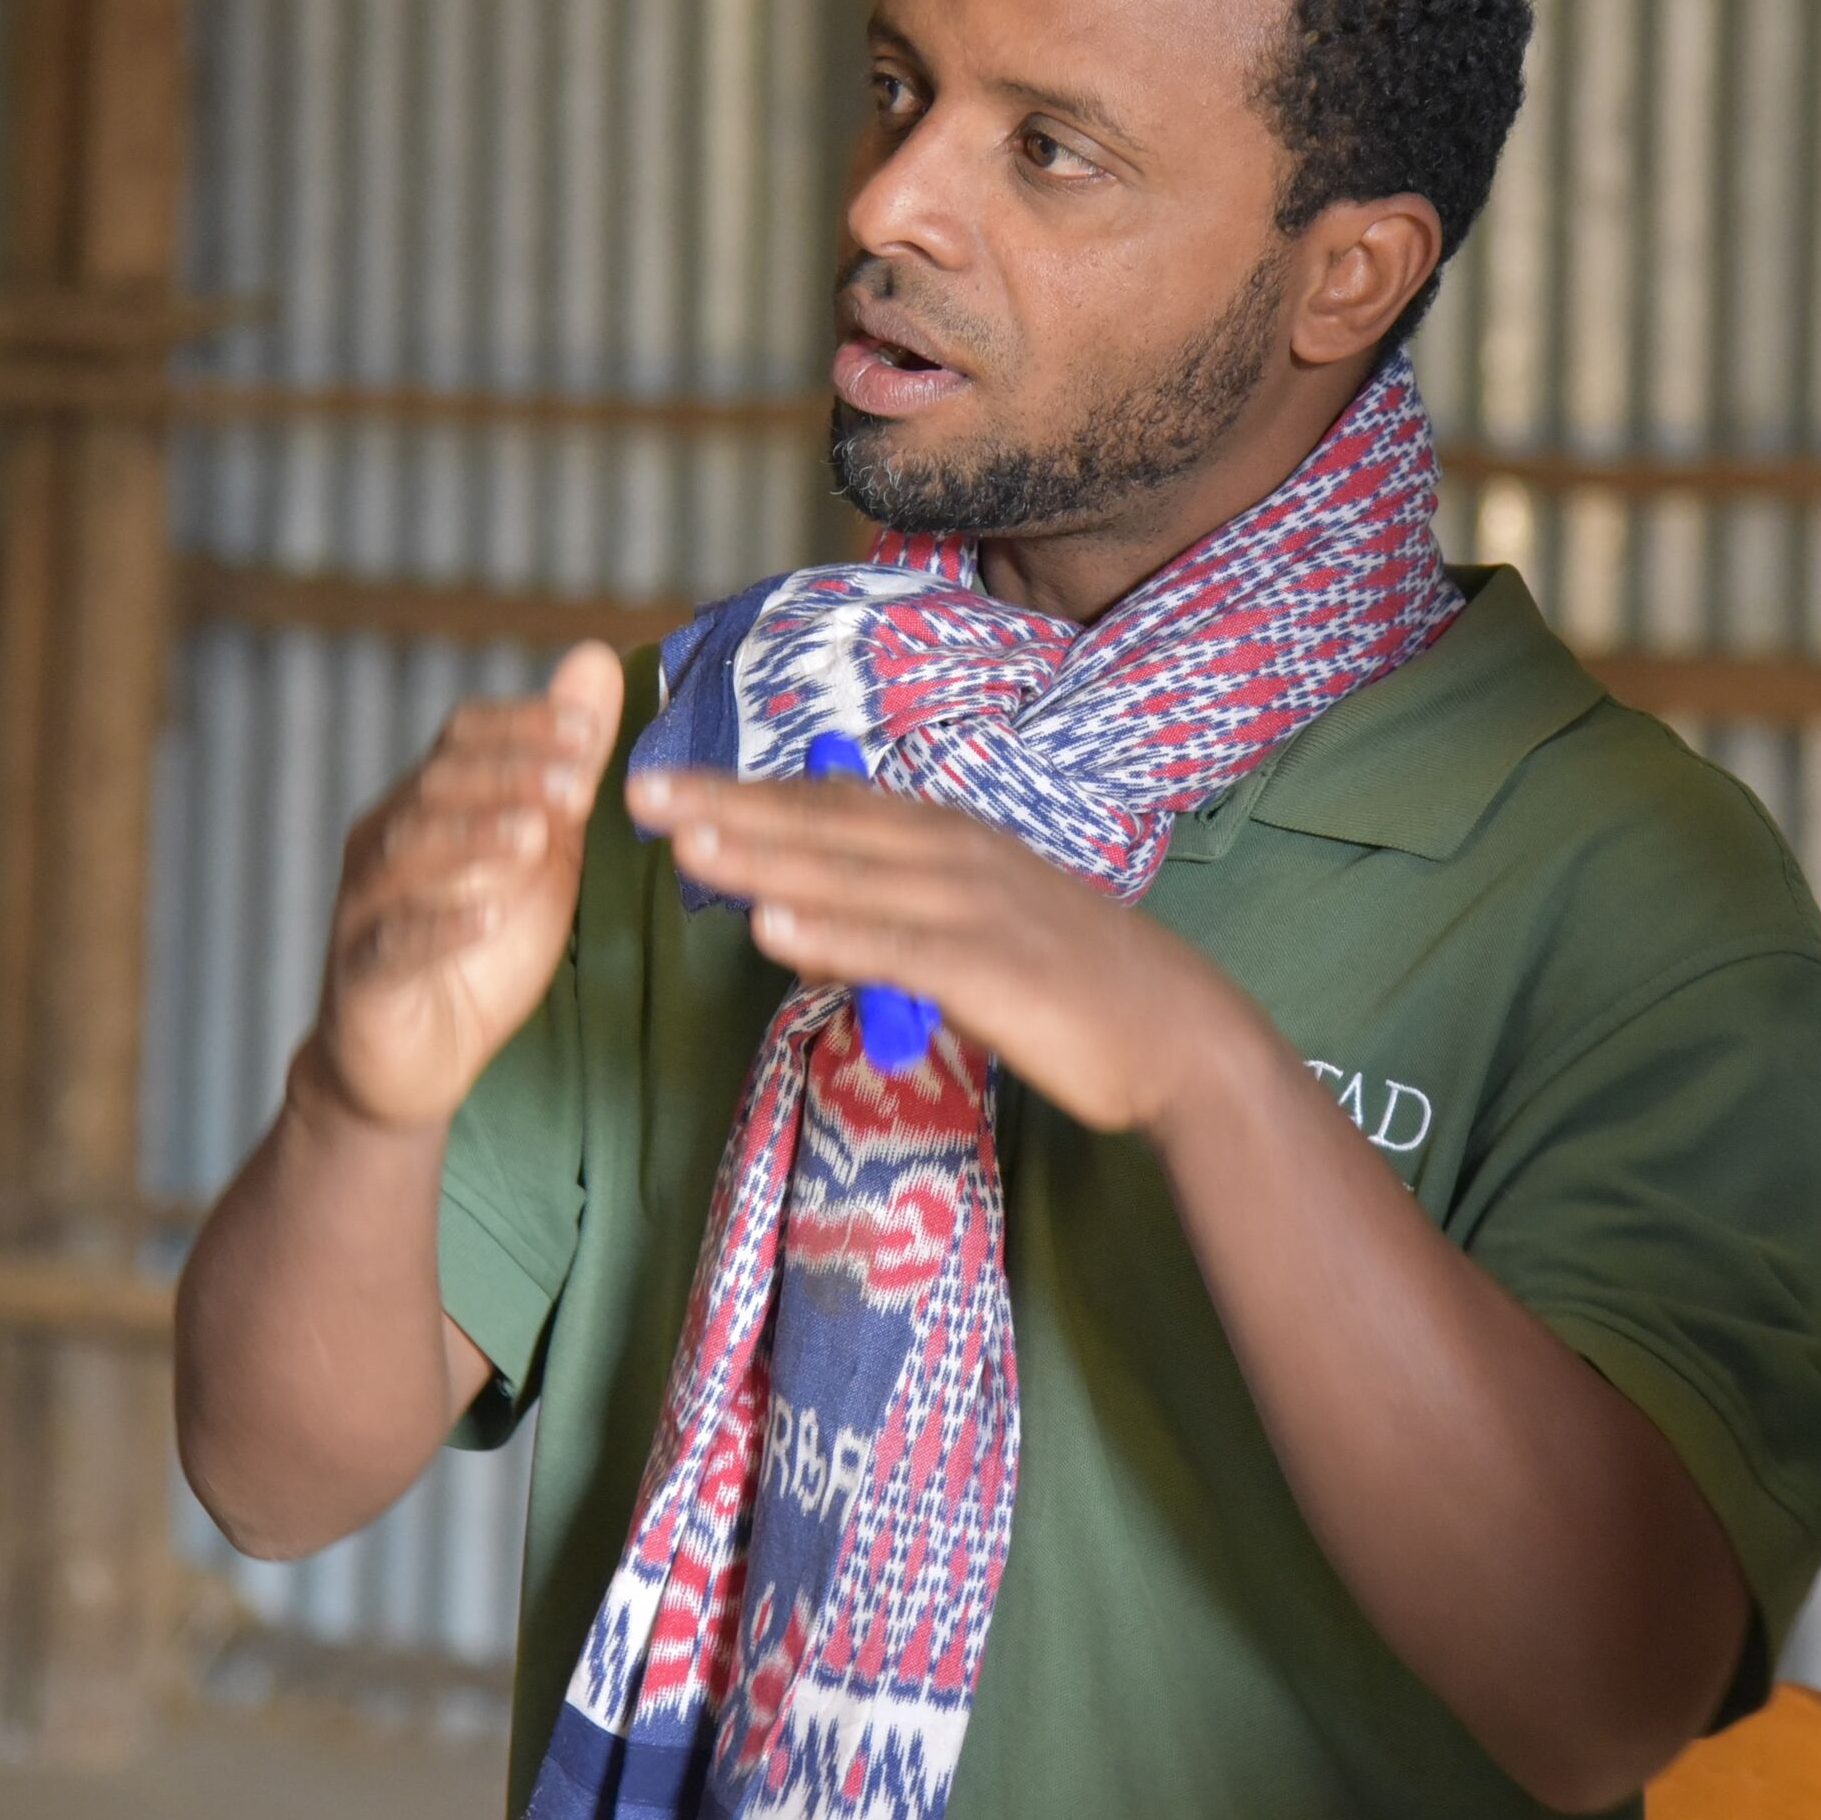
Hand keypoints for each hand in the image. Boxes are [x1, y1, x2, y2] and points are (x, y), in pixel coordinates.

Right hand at [312, 642, 626, 1130]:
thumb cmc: (480, 942)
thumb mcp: (542, 848)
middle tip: (575, 781)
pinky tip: (488, 917)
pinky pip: (395, 944)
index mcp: (428, 800)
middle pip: (437, 787)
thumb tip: (597, 659)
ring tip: (535, 836)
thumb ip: (565, 761)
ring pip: (409, 856)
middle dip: (507, 776)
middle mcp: (387, 839)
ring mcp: (367, 905)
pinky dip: (440, 928)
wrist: (416, 1056)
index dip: (520, 726)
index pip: (462, 736)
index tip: (585, 729)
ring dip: (474, 839)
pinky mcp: (364, 974)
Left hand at [625, 764, 1268, 1138]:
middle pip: (825, 822)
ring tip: (681, 844)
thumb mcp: (974, 936)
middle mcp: (956, 854)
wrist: (1179, 1035)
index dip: (749, 792)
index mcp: (952, 840)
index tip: (671, 784)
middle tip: (641, 791)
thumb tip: (804, 922)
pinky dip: (830, 933)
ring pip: (848, 874)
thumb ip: (890, 921)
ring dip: (761, 856)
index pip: (833, 806)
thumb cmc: (1078, 989)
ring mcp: (973, 906)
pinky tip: (767, 929)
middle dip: (729, 806)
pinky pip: (895, 945)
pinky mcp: (990, 967)